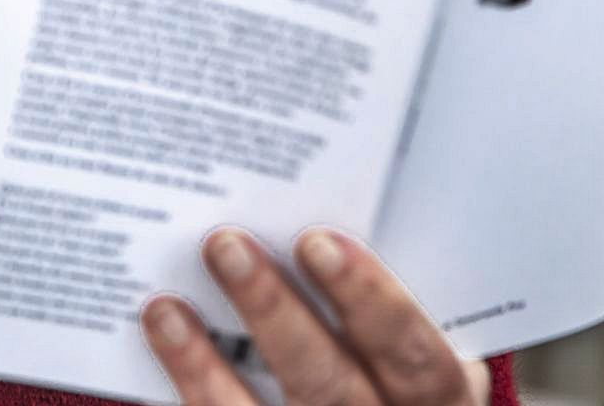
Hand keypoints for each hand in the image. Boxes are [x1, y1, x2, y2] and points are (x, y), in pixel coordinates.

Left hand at [141, 228, 489, 405]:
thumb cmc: (390, 363)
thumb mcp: (406, 343)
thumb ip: (376, 295)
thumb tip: (304, 215)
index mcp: (440, 395)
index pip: (416, 356)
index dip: (372, 300)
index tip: (319, 241)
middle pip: (333, 385)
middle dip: (276, 314)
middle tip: (226, 244)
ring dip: (210, 364)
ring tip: (166, 306)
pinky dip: (192, 382)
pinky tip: (163, 336)